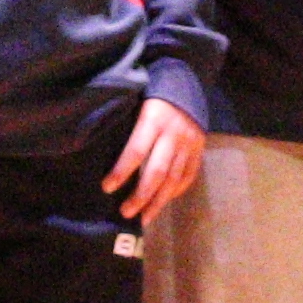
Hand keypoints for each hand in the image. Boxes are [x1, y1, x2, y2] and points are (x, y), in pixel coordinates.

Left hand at [106, 96, 206, 221]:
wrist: (186, 84)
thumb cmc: (151, 96)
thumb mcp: (136, 104)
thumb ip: (127, 128)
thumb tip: (104, 153)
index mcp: (153, 120)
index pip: (136, 151)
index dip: (121, 172)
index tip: (107, 188)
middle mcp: (172, 135)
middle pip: (157, 171)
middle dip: (141, 195)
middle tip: (126, 212)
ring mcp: (188, 144)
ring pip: (173, 179)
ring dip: (158, 201)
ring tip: (144, 218)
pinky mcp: (198, 149)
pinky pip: (188, 175)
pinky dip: (176, 191)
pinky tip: (164, 202)